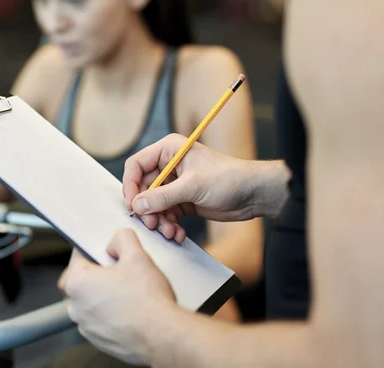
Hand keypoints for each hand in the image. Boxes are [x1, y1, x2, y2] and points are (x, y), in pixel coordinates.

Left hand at [58, 230, 175, 364]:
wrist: (162, 335)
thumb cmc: (147, 298)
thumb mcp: (137, 256)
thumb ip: (122, 239)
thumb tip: (116, 241)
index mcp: (78, 282)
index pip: (78, 257)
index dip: (94, 250)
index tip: (107, 252)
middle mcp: (75, 307)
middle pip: (82, 281)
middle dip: (98, 274)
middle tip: (119, 272)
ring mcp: (86, 327)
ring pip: (91, 303)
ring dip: (104, 296)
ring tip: (129, 293)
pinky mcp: (99, 341)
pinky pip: (100, 321)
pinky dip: (111, 315)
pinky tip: (132, 310)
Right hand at [123, 134, 269, 236]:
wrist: (253, 194)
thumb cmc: (228, 178)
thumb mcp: (193, 186)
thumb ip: (163, 197)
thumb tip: (137, 206)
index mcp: (169, 150)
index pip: (137, 165)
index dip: (130, 185)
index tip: (133, 205)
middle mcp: (169, 166)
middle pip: (143, 189)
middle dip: (147, 209)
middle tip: (152, 224)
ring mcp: (175, 184)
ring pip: (154, 205)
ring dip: (159, 221)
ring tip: (170, 232)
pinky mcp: (182, 200)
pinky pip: (167, 214)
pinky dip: (170, 225)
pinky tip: (178, 233)